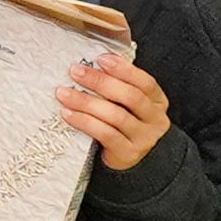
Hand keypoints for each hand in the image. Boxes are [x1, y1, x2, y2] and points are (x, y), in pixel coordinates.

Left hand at [53, 49, 174, 174]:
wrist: (136, 161)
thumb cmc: (127, 125)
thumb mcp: (129, 105)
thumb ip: (118, 86)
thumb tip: (89, 64)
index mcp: (157, 101)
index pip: (145, 82)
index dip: (124, 69)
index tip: (101, 58)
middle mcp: (155, 119)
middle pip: (130, 97)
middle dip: (100, 82)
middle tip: (75, 72)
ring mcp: (143, 138)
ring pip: (116, 116)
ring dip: (86, 102)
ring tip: (64, 93)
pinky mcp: (128, 153)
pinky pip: (105, 135)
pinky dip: (85, 122)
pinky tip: (68, 114)